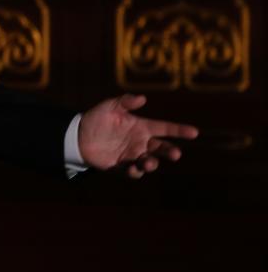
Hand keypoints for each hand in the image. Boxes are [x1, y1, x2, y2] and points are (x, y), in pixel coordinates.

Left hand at [79, 94, 197, 177]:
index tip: (194, 132)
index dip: (179, 130)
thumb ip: (125, 101)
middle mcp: (140, 142)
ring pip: (149, 162)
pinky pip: (132, 172)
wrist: (78, 136)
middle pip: (161, 148)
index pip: (165, 128)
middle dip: (170, 151)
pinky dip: (135, 172)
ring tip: (149, 162)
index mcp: (142, 127)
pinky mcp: (121, 166)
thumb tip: (142, 98)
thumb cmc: (96, 119)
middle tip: (175, 154)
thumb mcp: (110, 106)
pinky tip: (133, 169)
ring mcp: (132, 155)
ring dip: (152, 163)